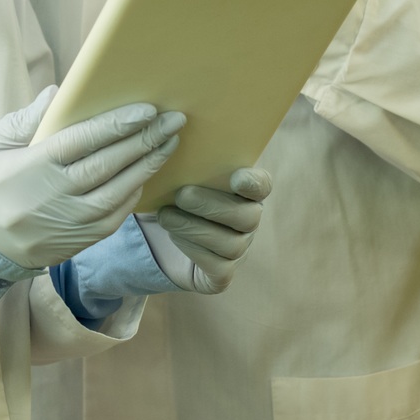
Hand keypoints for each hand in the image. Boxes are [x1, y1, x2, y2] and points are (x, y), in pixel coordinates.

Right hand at [0, 88, 185, 269]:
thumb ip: (25, 120)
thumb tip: (59, 93)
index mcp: (28, 169)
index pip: (81, 142)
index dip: (116, 125)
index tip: (146, 110)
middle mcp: (50, 199)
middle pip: (107, 166)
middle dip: (145, 141)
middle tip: (174, 120)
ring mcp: (64, 226)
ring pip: (117, 195)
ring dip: (147, 168)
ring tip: (168, 144)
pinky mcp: (72, 245)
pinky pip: (112, 220)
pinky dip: (132, 197)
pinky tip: (144, 177)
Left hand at [139, 168, 273, 293]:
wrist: (157, 236)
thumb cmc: (172, 198)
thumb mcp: (179, 177)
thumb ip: (188, 164)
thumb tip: (179, 144)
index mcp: (246, 192)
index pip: (262, 185)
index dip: (254, 183)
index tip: (236, 178)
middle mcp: (249, 222)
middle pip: (249, 217)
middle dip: (212, 206)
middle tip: (181, 195)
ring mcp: (239, 250)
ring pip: (233, 245)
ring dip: (195, 228)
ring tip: (166, 216)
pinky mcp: (223, 275)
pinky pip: (218, 267)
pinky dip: (193, 250)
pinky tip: (173, 236)